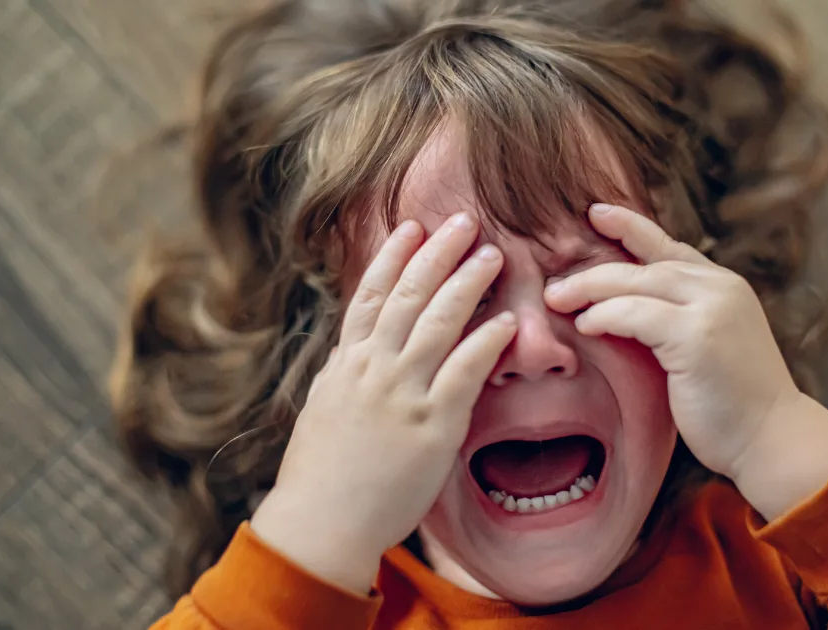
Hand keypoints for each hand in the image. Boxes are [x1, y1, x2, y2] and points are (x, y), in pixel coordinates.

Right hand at [251, 213, 516, 593]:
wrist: (322, 521)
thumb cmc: (321, 472)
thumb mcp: (323, 407)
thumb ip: (343, 373)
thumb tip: (354, 347)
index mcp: (346, 363)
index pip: (370, 295)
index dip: (393, 257)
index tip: (411, 226)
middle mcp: (373, 369)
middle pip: (408, 296)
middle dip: (438, 254)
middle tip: (465, 221)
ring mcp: (402, 394)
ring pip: (437, 323)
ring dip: (467, 284)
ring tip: (493, 255)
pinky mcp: (432, 425)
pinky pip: (464, 373)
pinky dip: (486, 343)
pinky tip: (507, 321)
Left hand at [544, 204, 827, 518]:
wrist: (772, 439)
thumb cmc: (733, 404)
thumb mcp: (707, 347)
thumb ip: (678, 319)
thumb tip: (623, 310)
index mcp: (724, 286)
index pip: (669, 247)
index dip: (631, 227)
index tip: (596, 213)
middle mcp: (721, 287)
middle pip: (645, 263)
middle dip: (594, 270)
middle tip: (554, 284)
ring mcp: (711, 308)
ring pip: (636, 282)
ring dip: (590, 290)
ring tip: (557, 300)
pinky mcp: (697, 335)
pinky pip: (635, 314)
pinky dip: (605, 316)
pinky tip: (586, 326)